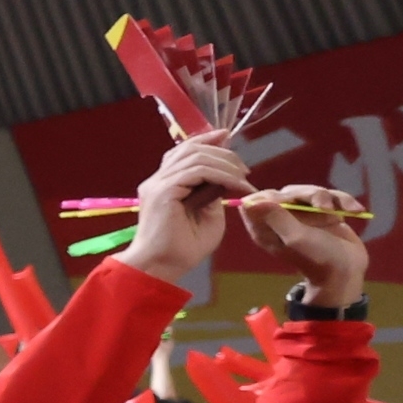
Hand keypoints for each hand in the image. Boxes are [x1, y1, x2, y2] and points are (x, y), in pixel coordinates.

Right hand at [117, 130, 258, 286]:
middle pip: (190, 148)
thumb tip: (223, 177)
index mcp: (164, 184)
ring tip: (244, 180)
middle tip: (245, 169)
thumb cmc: (184, 249)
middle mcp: (157, 180)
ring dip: (226, 164)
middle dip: (223, 152)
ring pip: (196, 157)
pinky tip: (237, 187)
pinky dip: (222, 176)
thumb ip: (212, 193)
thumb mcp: (208, 214)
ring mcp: (158, 184)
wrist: (163, 267)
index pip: (183, 151)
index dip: (206, 139)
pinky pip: (197, 172)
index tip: (227, 136)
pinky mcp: (163, 191)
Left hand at [244, 182, 368, 305]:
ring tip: (342, 213)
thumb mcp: (295, 239)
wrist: (346, 271)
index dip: (269, 195)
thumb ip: (277, 218)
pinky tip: (356, 210)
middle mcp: (281, 218)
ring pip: (311, 192)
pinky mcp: (323, 212)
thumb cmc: (317, 259)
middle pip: (288, 192)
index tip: (289, 201)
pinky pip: (330, 197)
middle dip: (310, 195)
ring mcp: (302, 214)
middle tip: (325, 208)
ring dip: (329, 199)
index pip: (255, 201)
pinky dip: (344, 202)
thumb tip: (252, 201)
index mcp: (266, 227)